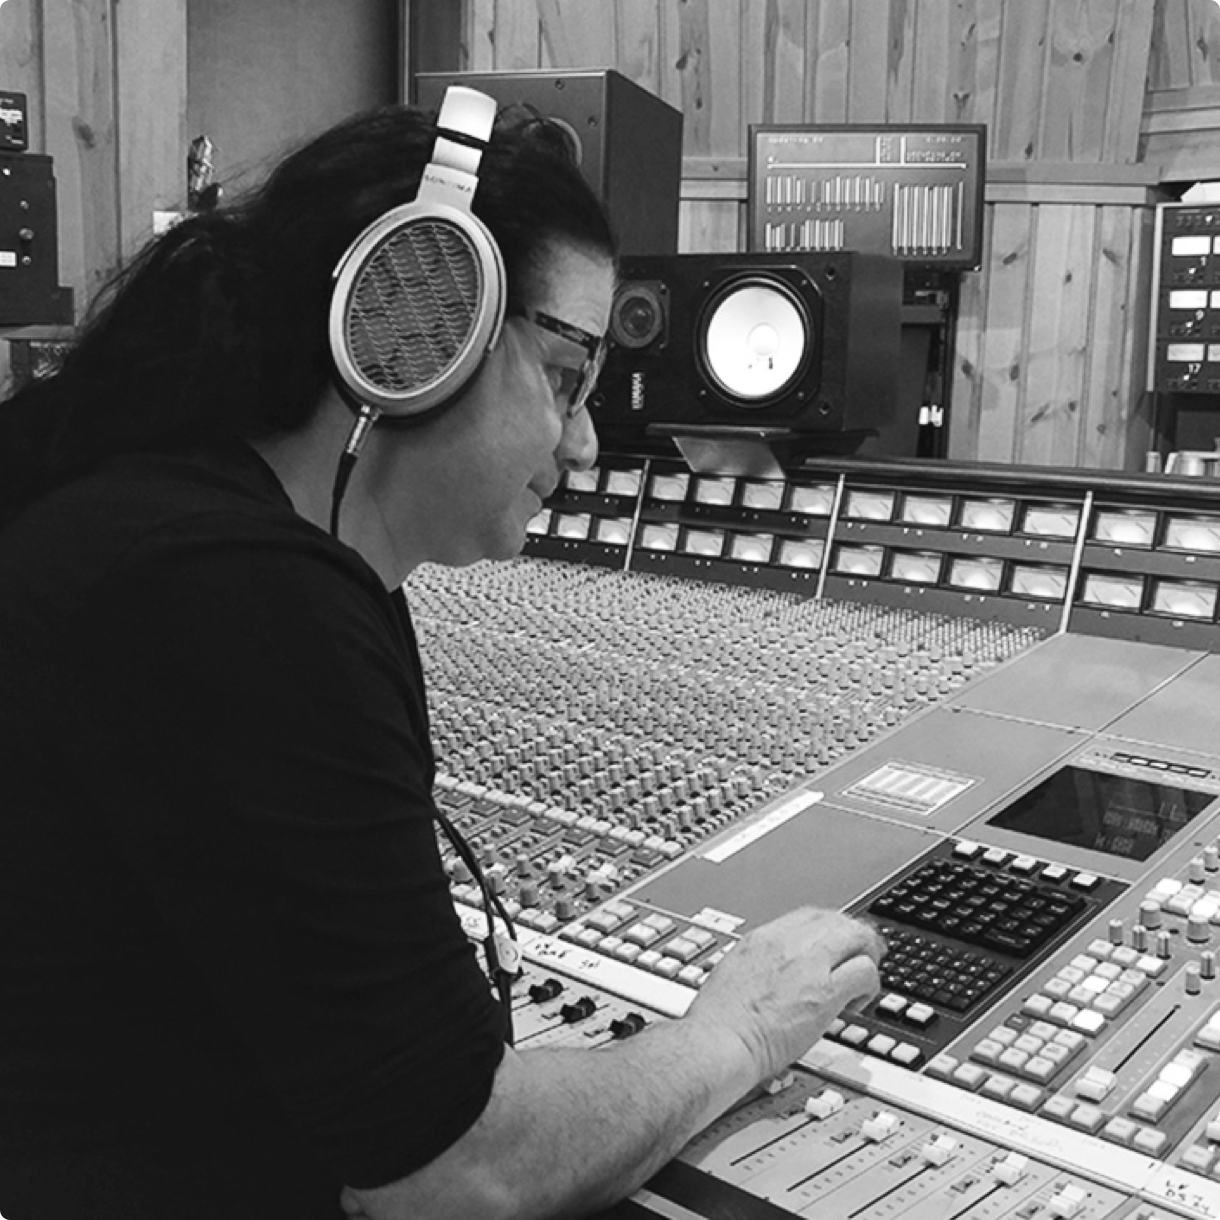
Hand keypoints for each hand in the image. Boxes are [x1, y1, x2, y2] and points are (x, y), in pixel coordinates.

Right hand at [684, 907, 884, 1080]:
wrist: (719, 1040)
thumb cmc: (718, 1020)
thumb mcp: (732, 973)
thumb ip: (758, 967)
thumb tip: (771, 975)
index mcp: (763, 938)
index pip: (809, 915)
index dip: (830, 925)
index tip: (836, 939)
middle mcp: (788, 943)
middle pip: (837, 920)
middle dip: (855, 935)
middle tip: (864, 953)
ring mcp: (808, 964)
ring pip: (857, 938)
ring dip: (866, 956)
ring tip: (863, 980)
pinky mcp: (825, 993)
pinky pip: (864, 972)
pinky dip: (869, 985)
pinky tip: (857, 1003)